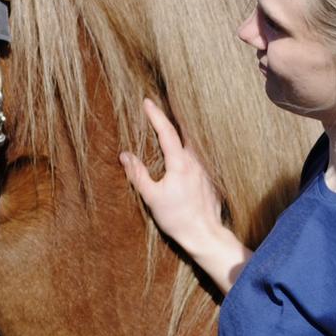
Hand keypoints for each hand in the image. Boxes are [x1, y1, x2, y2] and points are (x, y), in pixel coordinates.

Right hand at [119, 99, 223, 253]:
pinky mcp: (210, 178)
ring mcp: (205, 169)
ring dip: (182, 133)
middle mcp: (195, 161)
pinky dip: (189, 148)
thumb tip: (125, 156)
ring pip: (193, 143)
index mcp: (180, 163)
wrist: (204, 233)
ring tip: (172, 127)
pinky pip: (199, 156)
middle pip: (184, 132)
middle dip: (172, 118)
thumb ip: (138, 174)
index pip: (167, 132)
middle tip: (161, 109)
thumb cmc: (177, 218)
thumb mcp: (152, 197)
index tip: (146, 101)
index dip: (156, 115)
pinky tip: (184, 152)